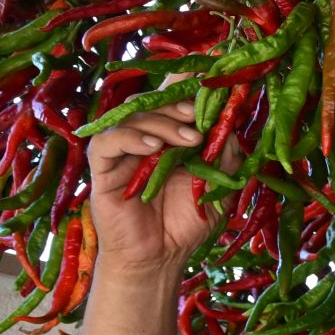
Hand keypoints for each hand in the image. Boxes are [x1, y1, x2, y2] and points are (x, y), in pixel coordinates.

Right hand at [82, 100, 240, 276]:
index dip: (184, 85)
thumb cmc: (186, 223)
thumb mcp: (217, 188)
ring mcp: (122, 152)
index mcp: (170, 139)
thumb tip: (231, 123)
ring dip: (161, 122)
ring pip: (130, 117)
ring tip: (188, 139)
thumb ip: (224, 157)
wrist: (161, 258)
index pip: (172, 102)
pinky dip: (130, 138)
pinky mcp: (103, 170)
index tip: (206, 76)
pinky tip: (154, 148)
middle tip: (199, 116)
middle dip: (177, 105)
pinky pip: (106, 143)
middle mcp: (144, 140)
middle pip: (151, 103)